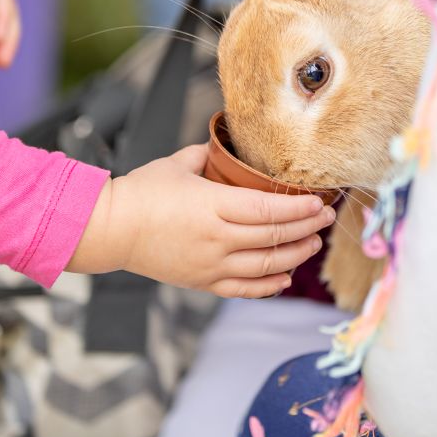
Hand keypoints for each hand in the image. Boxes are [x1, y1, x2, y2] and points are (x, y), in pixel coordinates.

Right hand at [68, 144, 337, 298]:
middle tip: (327, 219)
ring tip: (313, 243)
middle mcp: (217, 239)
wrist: (109, 230)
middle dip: (306, 227)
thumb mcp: (179, 163)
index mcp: (213, 206)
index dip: (299, 207)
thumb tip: (229, 147)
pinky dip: (269, 284)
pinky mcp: (202, 282)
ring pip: (266, 265)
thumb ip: (209, 155)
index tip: (319, 202)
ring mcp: (210, 264)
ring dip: (295, 255)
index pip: (269, 208)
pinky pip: (245, 289)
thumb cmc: (141, 192)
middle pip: (274, 236)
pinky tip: (286, 275)